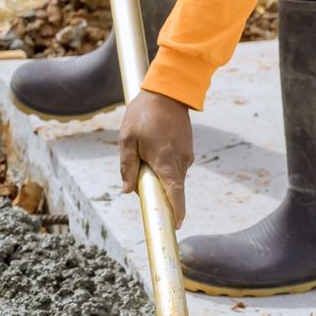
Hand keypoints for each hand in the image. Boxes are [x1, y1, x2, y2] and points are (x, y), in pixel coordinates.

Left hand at [119, 90, 194, 227]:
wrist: (168, 90)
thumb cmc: (144, 114)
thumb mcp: (127, 140)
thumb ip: (127, 166)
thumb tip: (128, 190)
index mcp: (165, 161)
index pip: (175, 193)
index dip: (176, 211)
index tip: (175, 225)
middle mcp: (181, 161)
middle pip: (171, 188)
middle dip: (157, 190)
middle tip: (140, 178)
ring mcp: (187, 154)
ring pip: (172, 177)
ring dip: (159, 176)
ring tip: (144, 153)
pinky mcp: (188, 149)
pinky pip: (175, 166)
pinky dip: (164, 167)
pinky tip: (153, 149)